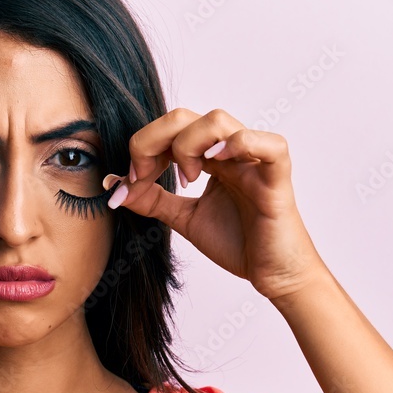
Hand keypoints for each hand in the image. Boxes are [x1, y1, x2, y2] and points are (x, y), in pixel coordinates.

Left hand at [108, 108, 329, 303]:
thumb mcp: (183, 218)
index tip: (132, 180)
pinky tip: (216, 163)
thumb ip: (152, 201)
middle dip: (153, 141)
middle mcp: (230, 152)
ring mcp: (254, 161)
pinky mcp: (277, 178)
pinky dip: (239, 144)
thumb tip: (115, 188)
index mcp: (210, 157)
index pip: (170, 129)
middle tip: (145, 175)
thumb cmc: (238, 243)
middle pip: (185, 116)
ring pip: (217, 120)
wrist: (272, 275)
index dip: (143, 147)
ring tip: (187, 178)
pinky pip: (269, 144)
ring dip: (188, 145)